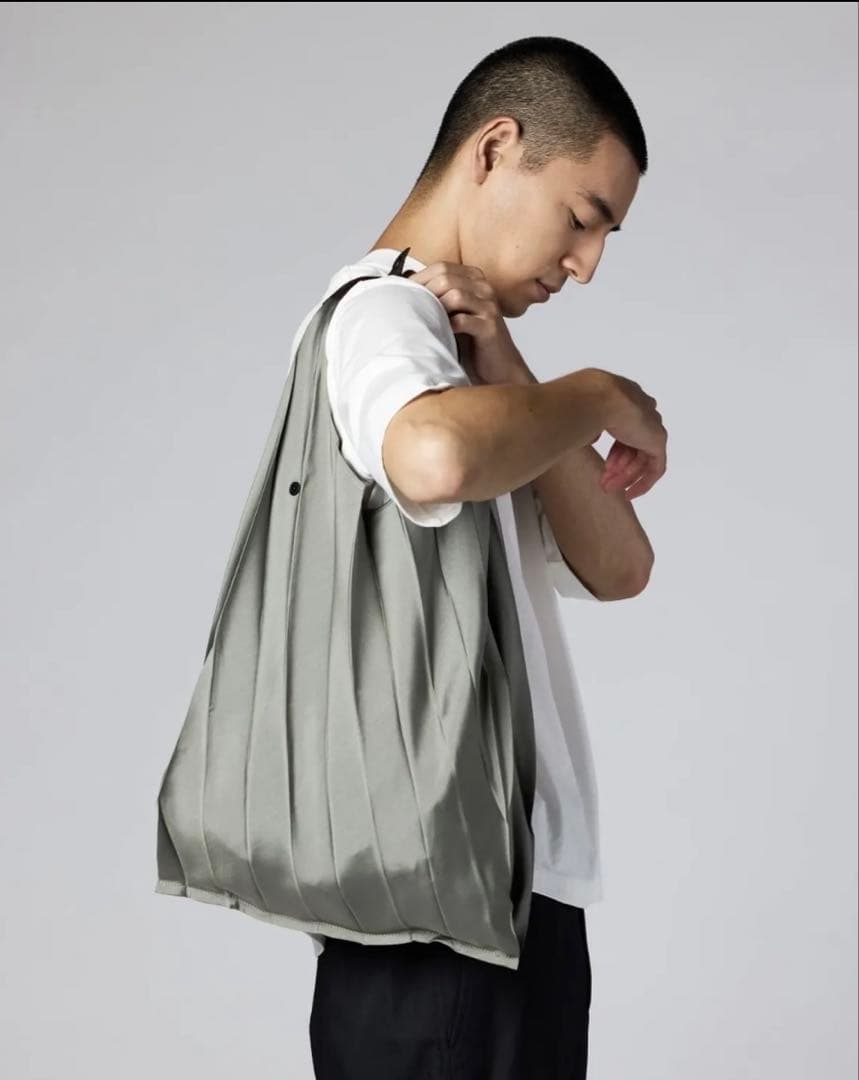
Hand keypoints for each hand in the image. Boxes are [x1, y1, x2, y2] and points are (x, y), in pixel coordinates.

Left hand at [406, 261, 528, 385]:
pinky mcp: (490, 328)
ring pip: (455, 295)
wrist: (498, 369)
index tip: (400, 293)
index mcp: (474, 280)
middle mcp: (484, 289)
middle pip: (446, 277)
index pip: (442, 267)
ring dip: (434, 309)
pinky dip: (447, 326)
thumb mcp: (453, 314)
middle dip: (423, 292)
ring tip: (423, 322)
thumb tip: (403, 289)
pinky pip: (463, 320)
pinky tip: (439, 335)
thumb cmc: (471, 342)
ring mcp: (488, 307)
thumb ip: (438, 298)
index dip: (419, 279)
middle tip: (407, 310)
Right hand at [591, 371, 667, 499]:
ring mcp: (652, 424)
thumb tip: (591, 438)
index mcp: (628, 399)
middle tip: (605, 484)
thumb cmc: (585, 402)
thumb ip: (592, 428)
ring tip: (608, 489)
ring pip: (642, 458)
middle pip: (634, 446)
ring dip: (625, 476)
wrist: (598, 397)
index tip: (605, 468)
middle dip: (618, 468)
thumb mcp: (586, 417)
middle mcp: (643, 409)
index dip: (615, 453)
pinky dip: (645, 482)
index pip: (625, 431)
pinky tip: (631, 494)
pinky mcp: (658, 439)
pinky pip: (656, 467)